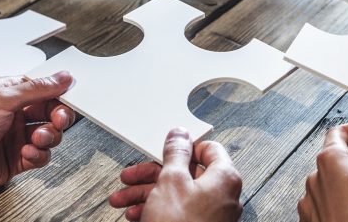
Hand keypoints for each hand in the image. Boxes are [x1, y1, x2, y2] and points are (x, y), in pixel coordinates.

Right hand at [109, 128, 242, 221]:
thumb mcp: (171, 181)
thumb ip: (176, 153)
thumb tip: (180, 134)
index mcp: (224, 178)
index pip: (209, 149)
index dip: (183, 147)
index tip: (163, 148)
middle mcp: (223, 196)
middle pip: (186, 174)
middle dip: (152, 175)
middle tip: (131, 176)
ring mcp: (212, 216)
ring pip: (177, 195)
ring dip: (147, 194)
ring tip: (122, 200)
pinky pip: (178, 212)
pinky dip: (156, 209)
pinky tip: (135, 215)